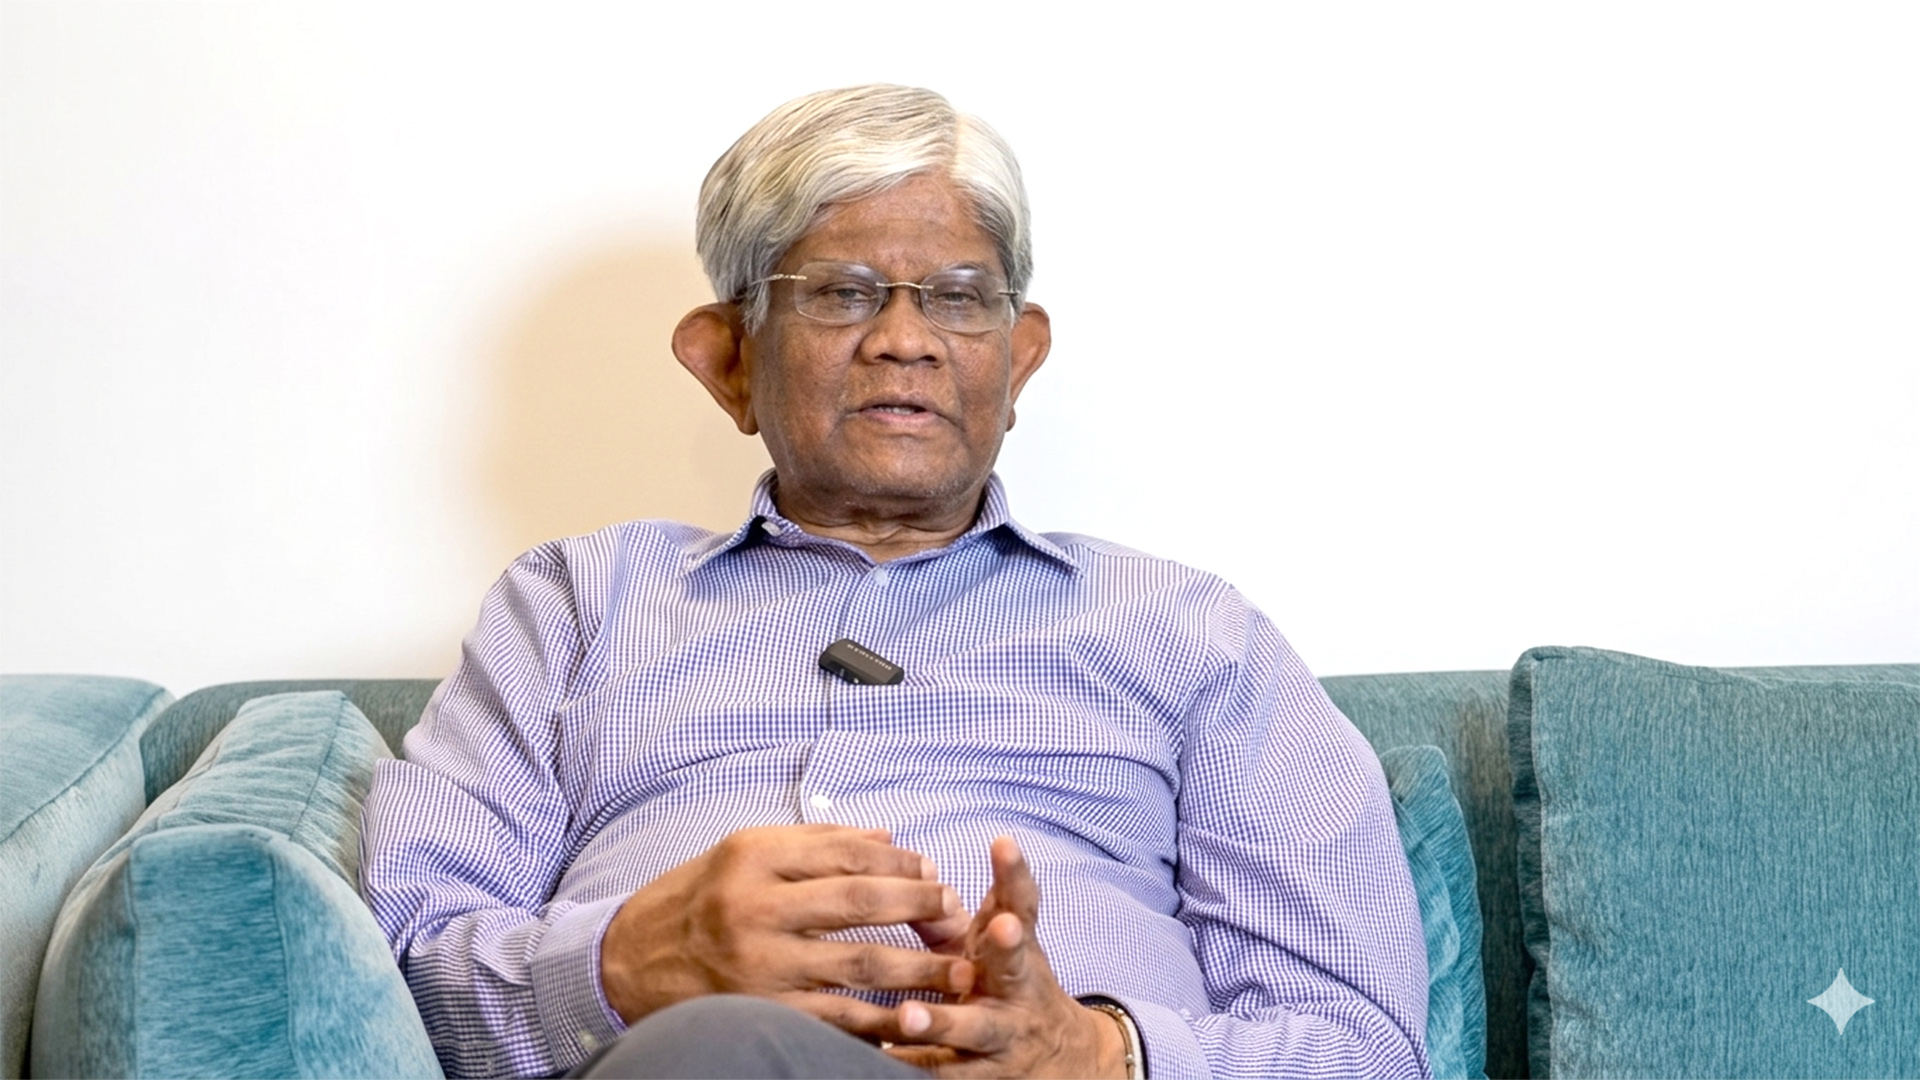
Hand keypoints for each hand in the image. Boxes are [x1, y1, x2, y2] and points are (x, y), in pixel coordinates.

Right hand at [599, 824, 974, 1028]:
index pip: (846, 852)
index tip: (932, 869)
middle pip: (861, 902)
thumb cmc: (695, 900)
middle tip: (956, 912)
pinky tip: (915, 1018)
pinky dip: (882, 1021)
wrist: (626, 962)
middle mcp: (756, 907)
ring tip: (960, 970)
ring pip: (861, 964)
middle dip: (920, 906)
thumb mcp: (742, 852)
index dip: (900, 861)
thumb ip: (817, 842)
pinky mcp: (763, 1011)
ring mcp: (761, 964)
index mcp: (754, 857)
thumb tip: (890, 837)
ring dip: (919, 968)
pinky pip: (837, 1018)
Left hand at [862, 836, 1129, 1078]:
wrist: (1060, 1060)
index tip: (1003, 843)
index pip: (1022, 902)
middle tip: (1000, 924)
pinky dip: (914, 1066)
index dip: (1015, 874)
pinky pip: (944, 1073)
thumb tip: (912, 873)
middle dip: (1007, 943)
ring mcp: (1000, 1036)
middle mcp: (1015, 989)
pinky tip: (883, 1060)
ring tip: (907, 1015)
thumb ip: (951, 913)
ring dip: (939, 1021)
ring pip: (971, 1029)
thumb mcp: (990, 946)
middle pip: (1013, 964)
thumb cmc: (1009, 985)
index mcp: (1016, 947)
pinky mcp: (980, 1076)